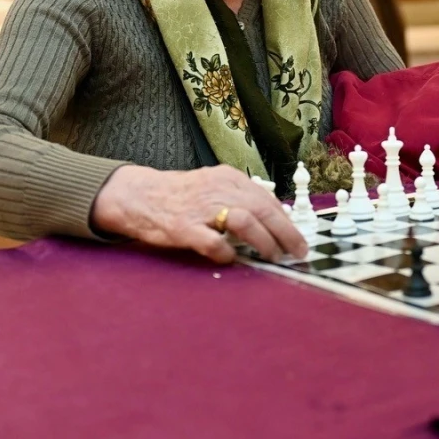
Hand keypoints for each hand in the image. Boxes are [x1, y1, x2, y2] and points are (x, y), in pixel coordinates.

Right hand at [90, 165, 307, 264]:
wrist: (139, 195)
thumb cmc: (180, 195)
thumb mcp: (213, 185)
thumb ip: (239, 198)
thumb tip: (272, 220)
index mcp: (228, 178)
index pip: (266, 198)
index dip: (286, 220)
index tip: (298, 238)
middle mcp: (218, 189)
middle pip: (262, 209)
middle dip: (285, 233)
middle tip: (297, 251)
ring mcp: (200, 209)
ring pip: (244, 221)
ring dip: (263, 241)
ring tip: (272, 257)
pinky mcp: (184, 228)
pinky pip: (212, 242)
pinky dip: (226, 252)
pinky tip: (231, 259)